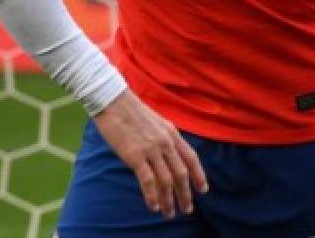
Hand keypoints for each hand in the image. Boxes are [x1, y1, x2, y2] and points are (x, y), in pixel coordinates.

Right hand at [90, 90, 207, 218]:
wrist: (111, 100)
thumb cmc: (130, 111)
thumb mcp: (155, 122)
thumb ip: (164, 138)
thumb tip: (168, 155)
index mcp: (171, 133)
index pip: (191, 158)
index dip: (199, 176)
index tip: (203, 190)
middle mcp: (165, 142)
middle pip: (181, 174)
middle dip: (185, 195)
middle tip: (187, 209)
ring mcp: (151, 149)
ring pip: (167, 181)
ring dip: (169, 200)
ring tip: (169, 213)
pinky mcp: (135, 156)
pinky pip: (148, 181)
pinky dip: (153, 196)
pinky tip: (154, 206)